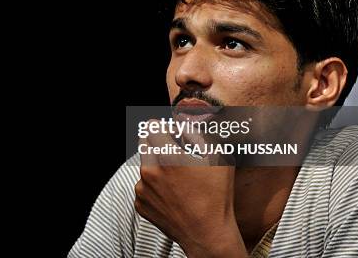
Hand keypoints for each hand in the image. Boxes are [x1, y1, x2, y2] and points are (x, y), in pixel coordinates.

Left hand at [134, 121, 246, 256]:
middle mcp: (149, 171)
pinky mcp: (140, 204)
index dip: (163, 127)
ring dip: (156, 166)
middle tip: (175, 153)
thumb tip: (183, 122)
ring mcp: (142, 189)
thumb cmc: (216, 195)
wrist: (208, 234)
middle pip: (143, 143)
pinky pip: (144, 186)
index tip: (172, 133)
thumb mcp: (216, 157)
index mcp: (167, 157)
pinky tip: (173, 195)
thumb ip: (196, 133)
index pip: (151, 127)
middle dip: (157, 143)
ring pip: (144, 166)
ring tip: (178, 180)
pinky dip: (154, 186)